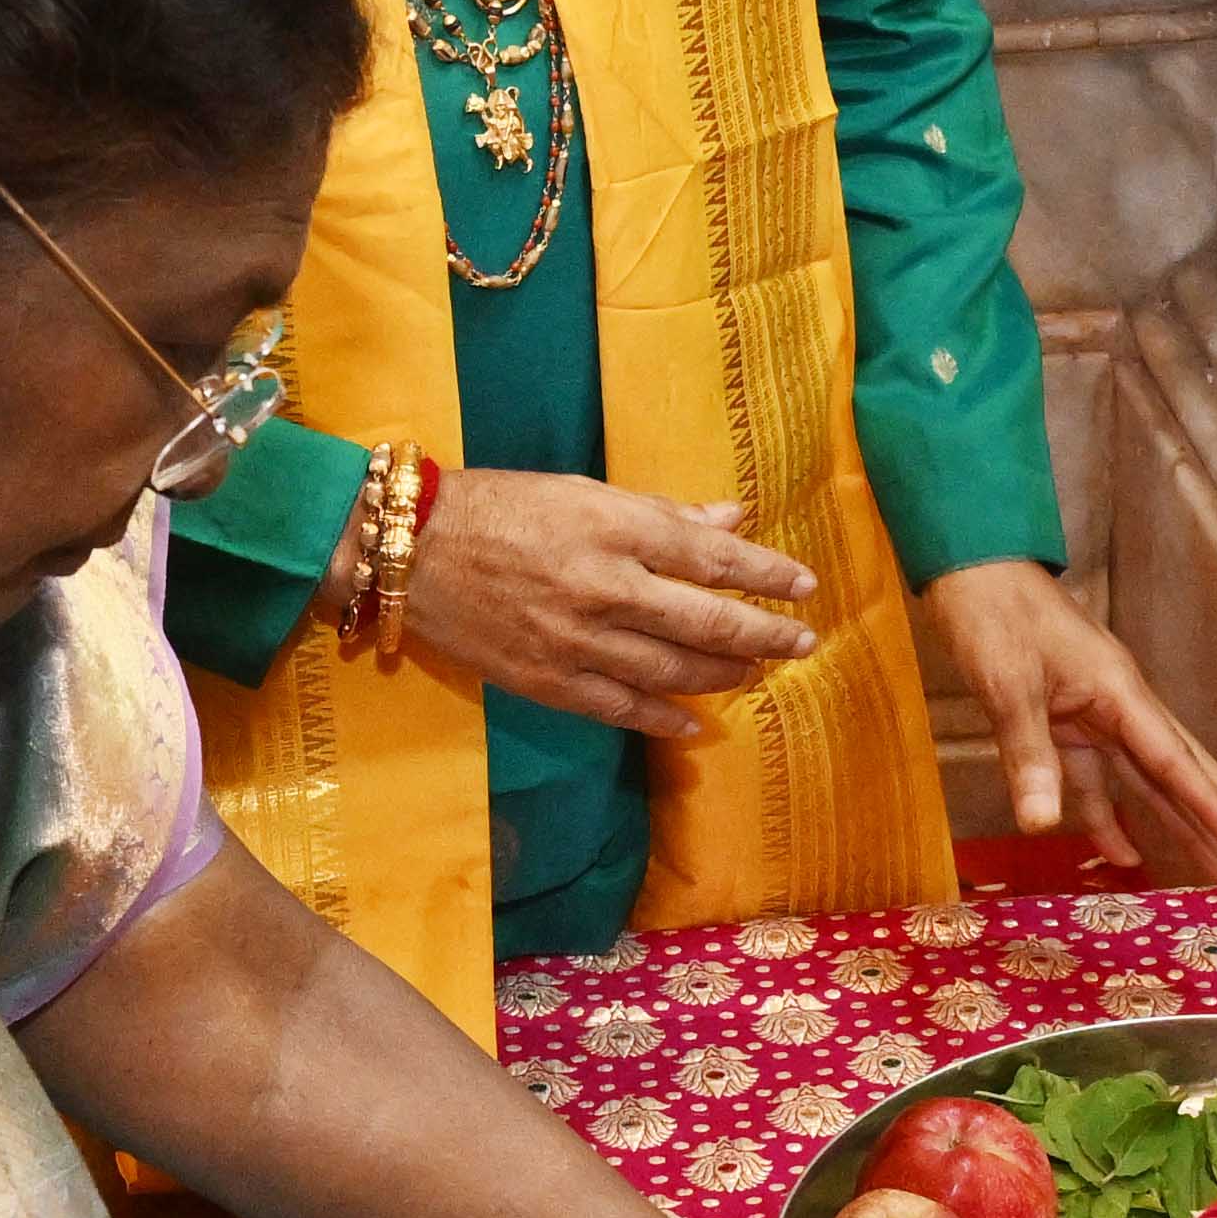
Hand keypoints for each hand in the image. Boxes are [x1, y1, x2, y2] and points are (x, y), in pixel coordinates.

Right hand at [404, 471, 816, 737]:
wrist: (411, 551)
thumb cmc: (499, 507)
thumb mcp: (582, 493)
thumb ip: (660, 512)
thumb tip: (734, 520)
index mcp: (613, 529)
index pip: (712, 557)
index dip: (766, 575)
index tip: (805, 586)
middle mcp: (603, 587)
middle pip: (705, 622)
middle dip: (764, 635)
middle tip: (803, 643)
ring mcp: (576, 641)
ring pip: (672, 671)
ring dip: (724, 676)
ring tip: (754, 672)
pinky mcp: (548, 680)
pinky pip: (622, 709)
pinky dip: (667, 720)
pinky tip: (697, 724)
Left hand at [919, 559, 1216, 869]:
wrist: (973, 568)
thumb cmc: (995, 615)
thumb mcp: (1008, 683)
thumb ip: (1028, 754)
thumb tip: (1042, 825)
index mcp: (1119, 693)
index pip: (1174, 762)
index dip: (1212, 808)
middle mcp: (1120, 707)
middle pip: (1184, 769)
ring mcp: (1096, 717)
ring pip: (1149, 779)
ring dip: (1180, 823)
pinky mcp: (1066, 725)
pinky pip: (1096, 779)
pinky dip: (1106, 817)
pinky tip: (1124, 854)